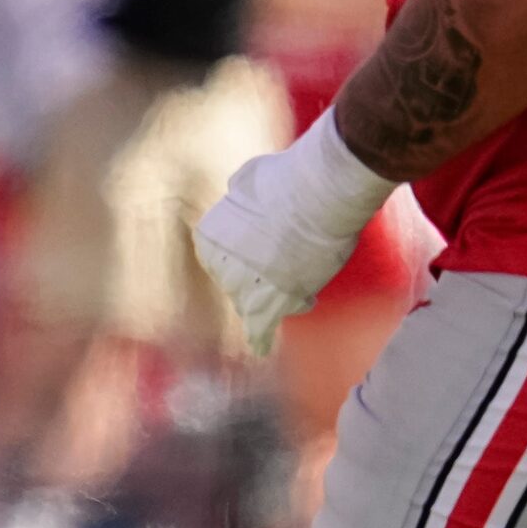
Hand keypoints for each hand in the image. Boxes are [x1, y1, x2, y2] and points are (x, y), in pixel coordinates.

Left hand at [192, 109, 396, 355]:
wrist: (317, 194)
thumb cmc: (288, 180)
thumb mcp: (249, 179)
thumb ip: (240, 194)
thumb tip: (237, 192)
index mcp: (209, 235)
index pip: (221, 258)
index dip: (246, 257)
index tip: (264, 253)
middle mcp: (219, 264)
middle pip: (237, 282)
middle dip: (260, 278)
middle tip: (289, 262)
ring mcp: (242, 286)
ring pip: (253, 303)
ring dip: (271, 300)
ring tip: (296, 287)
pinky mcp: (271, 302)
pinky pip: (260, 328)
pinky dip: (261, 338)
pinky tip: (261, 347)